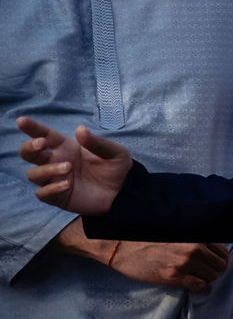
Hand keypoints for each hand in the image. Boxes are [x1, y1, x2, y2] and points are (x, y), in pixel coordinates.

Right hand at [17, 117, 132, 214]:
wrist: (124, 192)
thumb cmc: (116, 168)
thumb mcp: (114, 152)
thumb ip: (97, 143)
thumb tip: (80, 130)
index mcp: (66, 147)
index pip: (44, 135)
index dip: (32, 128)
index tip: (22, 121)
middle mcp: (55, 161)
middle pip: (29, 153)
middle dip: (30, 147)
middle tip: (42, 144)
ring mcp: (54, 179)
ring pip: (34, 174)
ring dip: (47, 169)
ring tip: (69, 167)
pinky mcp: (57, 197)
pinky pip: (43, 193)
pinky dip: (51, 188)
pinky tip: (67, 184)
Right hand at [112, 241, 231, 292]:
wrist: (123, 248)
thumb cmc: (147, 240)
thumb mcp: (175, 233)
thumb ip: (193, 238)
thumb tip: (211, 249)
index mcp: (194, 236)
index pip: (222, 251)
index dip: (220, 260)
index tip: (214, 264)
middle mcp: (192, 248)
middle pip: (220, 266)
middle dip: (215, 271)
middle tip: (205, 273)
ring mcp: (184, 263)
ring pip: (211, 277)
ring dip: (206, 279)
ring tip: (195, 277)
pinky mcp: (173, 276)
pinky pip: (198, 286)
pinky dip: (197, 287)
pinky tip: (189, 284)